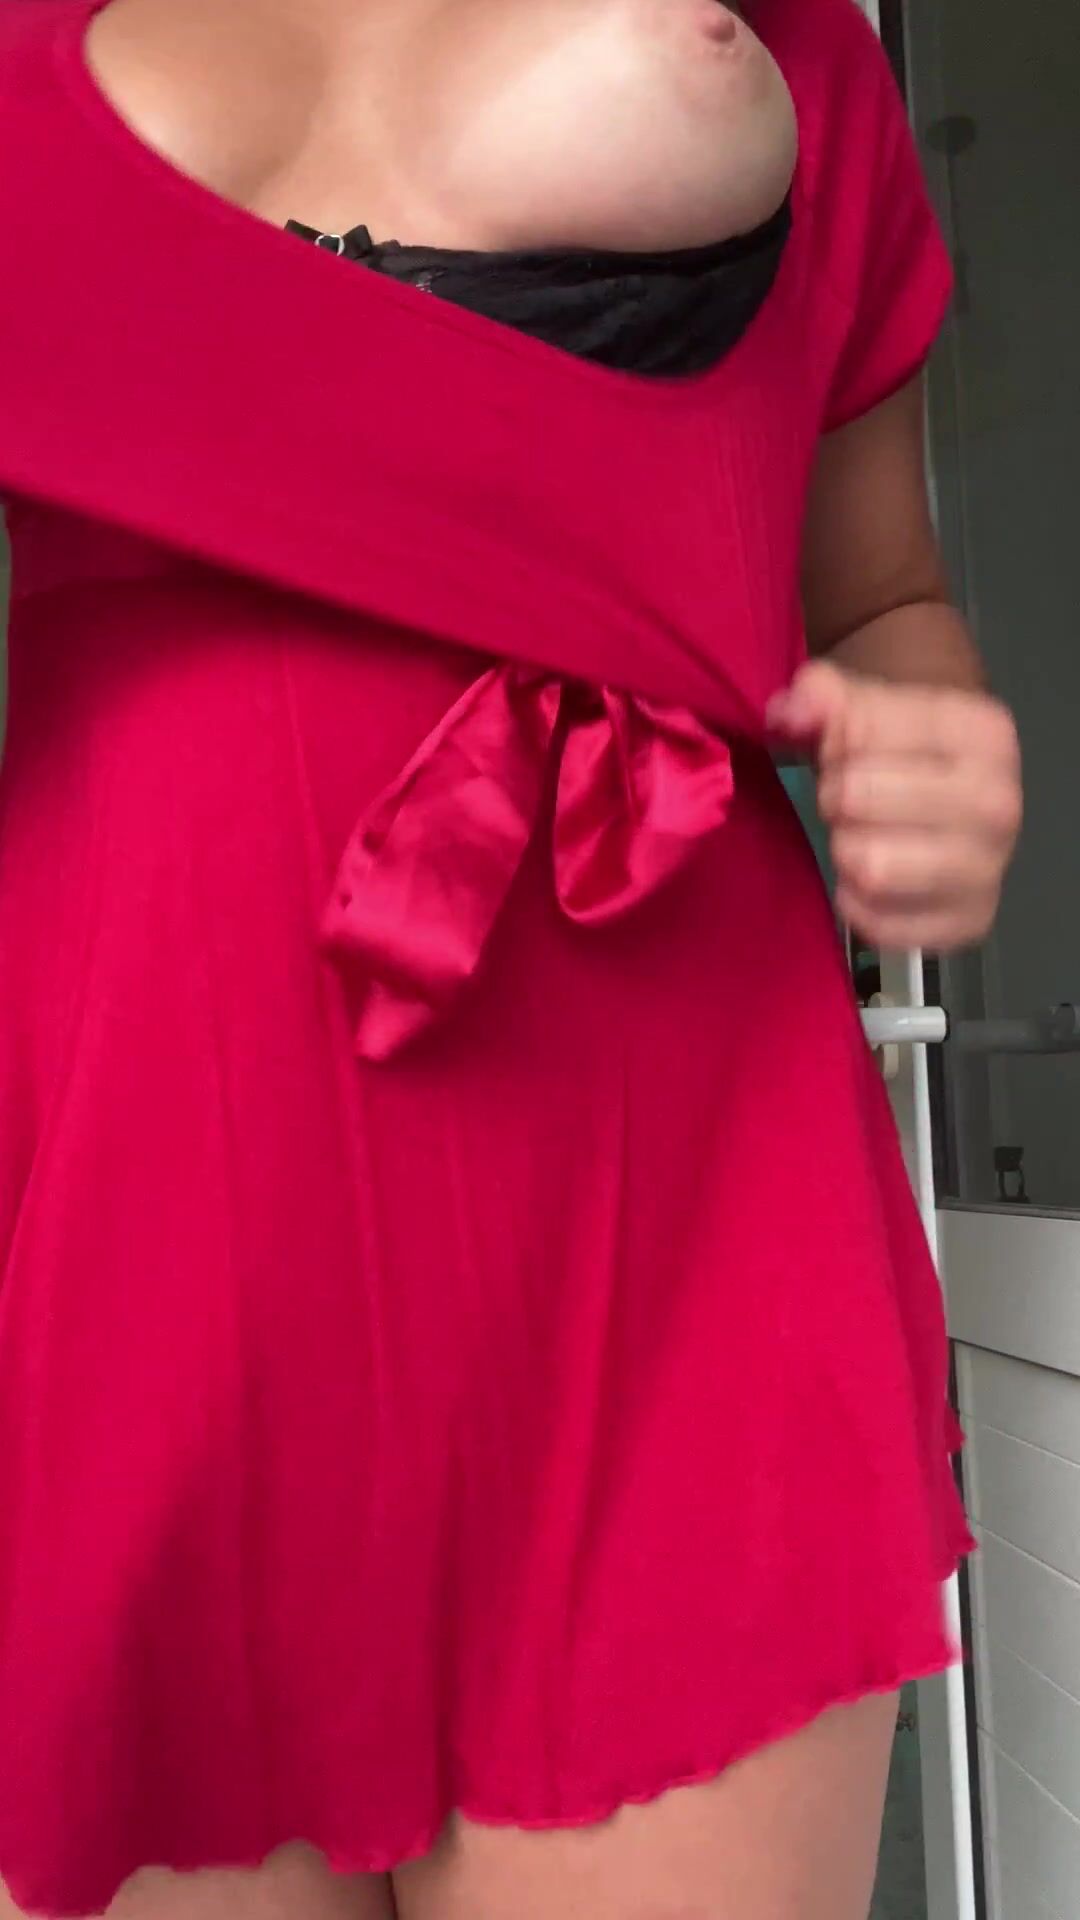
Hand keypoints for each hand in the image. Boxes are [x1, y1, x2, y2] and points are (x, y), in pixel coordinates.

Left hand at [768, 660, 1021, 950]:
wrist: (951, 791)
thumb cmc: (900, 747)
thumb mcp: (862, 704)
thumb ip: (819, 697)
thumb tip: (793, 713)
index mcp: (983, 734)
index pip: (860, 734)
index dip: (832, 741)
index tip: (844, 750)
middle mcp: (999, 803)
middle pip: (858, 799)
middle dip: (835, 797)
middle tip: (847, 799)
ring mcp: (989, 869)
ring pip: (870, 867)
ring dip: (846, 851)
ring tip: (859, 836)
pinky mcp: (968, 924)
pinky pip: (878, 924)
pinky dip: (857, 904)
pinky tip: (868, 881)